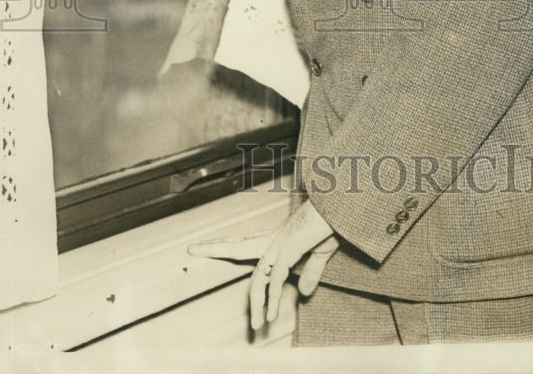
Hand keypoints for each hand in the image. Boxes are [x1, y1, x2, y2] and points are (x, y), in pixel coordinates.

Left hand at [187, 199, 338, 329]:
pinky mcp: (289, 250)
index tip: (209, 245)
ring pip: (258, 276)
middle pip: (239, 245)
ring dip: (256, 304)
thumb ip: (311, 272)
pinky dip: (272, 300)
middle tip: (191, 249)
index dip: (228, 245)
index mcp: (279, 238)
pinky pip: (275, 280)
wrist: (342, 207)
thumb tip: (303, 292)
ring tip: (256, 325)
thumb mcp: (321, 253)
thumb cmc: (333, 223)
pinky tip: (271, 315)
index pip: (248, 243)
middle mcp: (275, 239)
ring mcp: (280, 244)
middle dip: (215, 248)